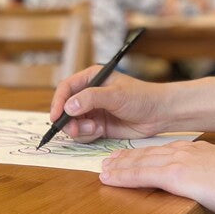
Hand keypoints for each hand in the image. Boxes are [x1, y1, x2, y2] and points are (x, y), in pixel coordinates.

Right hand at [49, 65, 170, 140]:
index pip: (66, 88)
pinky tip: (100, 132)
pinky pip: (83, 133)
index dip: (58, 101)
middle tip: (75, 129)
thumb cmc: (141, 97)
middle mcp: (89, 94)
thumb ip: (91, 99)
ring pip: (72, 122)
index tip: (55, 116)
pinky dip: (87, 135)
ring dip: (79, 129)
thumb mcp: (115, 95)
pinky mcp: (98, 126)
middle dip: (67, 120)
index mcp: (92, 78)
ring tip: (95, 129)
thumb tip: (68, 106)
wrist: (159, 114)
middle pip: (66, 107)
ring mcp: (93, 111)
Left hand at [100, 140, 214, 213]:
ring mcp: (179, 161)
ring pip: (141, 161)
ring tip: (103, 168)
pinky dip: (123, 174)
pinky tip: (109, 177)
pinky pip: (141, 173)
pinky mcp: (174, 173)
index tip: (135, 157)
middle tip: (110, 159)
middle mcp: (187, 152)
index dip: (149, 156)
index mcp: (201, 154)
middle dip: (129, 157)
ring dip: (120, 165)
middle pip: (150, 154)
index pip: (167, 153)